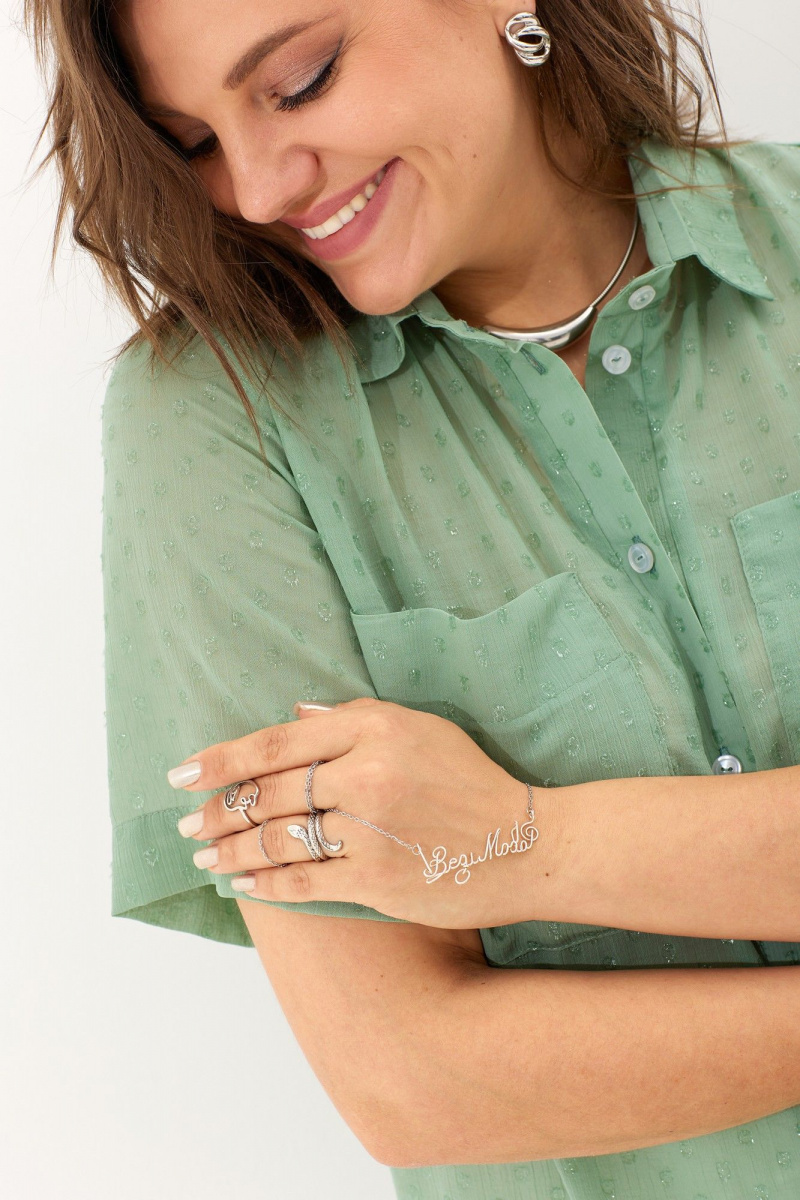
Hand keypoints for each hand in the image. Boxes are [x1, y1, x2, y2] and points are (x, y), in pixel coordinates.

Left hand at [169, 697, 549, 928]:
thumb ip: (352, 718)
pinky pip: (303, 882)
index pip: (275, 743)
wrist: (529, 844)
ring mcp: (369, 831)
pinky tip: (244, 883)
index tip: (181, 774)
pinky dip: (266, 884)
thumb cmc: (472, 780)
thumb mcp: (421, 728)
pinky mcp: (376, 881)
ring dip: (231, 850)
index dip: (220, 761)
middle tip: (187, 823)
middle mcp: (366, 774)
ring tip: (205, 854)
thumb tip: (291, 717)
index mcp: (373, 728)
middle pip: (267, 794)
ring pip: (277, 841)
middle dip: (217, 811)